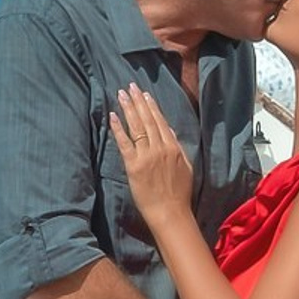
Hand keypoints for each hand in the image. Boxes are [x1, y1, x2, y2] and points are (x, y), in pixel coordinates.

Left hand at [109, 84, 193, 224]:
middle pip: (147, 119)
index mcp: (173, 147)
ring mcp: (146, 156)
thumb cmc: (179, 193)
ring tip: (122, 94)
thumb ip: (177, 147)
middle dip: (138, 101)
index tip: (145, 94)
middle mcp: (160, 148)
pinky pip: (124, 143)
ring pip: (136, 126)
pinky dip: (118, 128)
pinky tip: (113, 116)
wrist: (170, 212)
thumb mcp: (185, 167)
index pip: (160, 121)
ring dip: (128, 108)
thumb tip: (170, 131)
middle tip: (130, 86)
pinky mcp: (133, 166)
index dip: (151, 106)